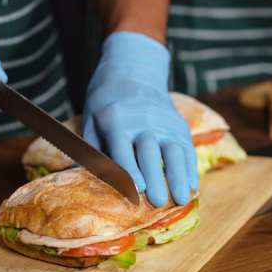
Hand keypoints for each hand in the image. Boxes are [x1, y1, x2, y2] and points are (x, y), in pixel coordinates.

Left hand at [82, 32, 197, 205]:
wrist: (134, 70)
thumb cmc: (106, 102)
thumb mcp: (91, 119)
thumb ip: (92, 150)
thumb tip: (80, 180)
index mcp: (116, 120)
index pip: (123, 149)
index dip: (131, 170)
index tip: (137, 190)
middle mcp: (144, 121)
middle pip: (151, 152)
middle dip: (156, 177)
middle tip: (158, 201)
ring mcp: (165, 123)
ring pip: (174, 151)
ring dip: (179, 176)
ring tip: (182, 199)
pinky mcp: (179, 125)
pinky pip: (187, 149)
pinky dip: (190, 169)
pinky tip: (192, 187)